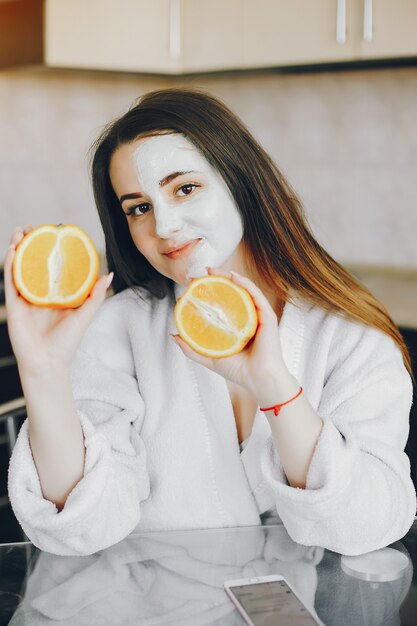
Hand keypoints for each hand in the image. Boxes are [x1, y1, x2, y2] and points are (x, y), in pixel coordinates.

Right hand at [3, 225, 112, 376]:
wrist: (48, 362)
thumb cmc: (67, 342)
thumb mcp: (85, 314)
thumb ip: (96, 295)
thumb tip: (109, 274)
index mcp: (54, 294)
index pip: (50, 266)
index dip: (49, 249)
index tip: (52, 233)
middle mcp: (38, 294)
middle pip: (32, 262)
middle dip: (31, 243)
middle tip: (32, 227)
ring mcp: (24, 298)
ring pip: (18, 267)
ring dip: (17, 248)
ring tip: (20, 231)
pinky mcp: (13, 304)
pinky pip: (10, 280)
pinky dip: (10, 263)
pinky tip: (14, 249)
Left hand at [171, 267, 288, 395]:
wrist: (259, 381)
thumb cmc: (239, 371)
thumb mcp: (209, 357)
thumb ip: (191, 348)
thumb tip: (173, 334)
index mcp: (237, 325)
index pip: (222, 303)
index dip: (208, 292)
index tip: (191, 287)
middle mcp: (248, 317)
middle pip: (231, 292)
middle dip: (215, 280)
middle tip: (197, 276)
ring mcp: (258, 315)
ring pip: (243, 289)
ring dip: (227, 276)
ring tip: (211, 270)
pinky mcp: (267, 316)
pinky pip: (256, 295)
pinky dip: (245, 283)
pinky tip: (232, 277)